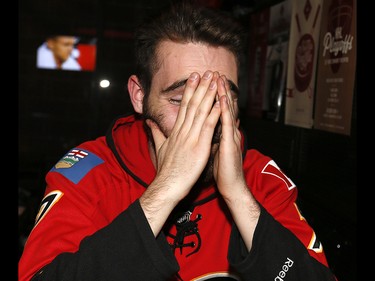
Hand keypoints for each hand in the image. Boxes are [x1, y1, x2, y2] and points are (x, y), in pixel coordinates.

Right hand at [146, 71, 221, 201]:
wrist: (167, 185)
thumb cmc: (165, 170)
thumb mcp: (159, 148)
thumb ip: (156, 133)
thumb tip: (149, 122)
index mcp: (176, 131)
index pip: (184, 107)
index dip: (190, 91)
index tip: (194, 79)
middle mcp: (183, 131)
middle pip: (192, 104)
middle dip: (200, 87)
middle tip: (206, 72)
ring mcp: (191, 137)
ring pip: (201, 111)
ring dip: (209, 94)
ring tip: (215, 81)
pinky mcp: (199, 146)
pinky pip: (208, 126)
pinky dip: (215, 113)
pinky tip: (220, 102)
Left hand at [213, 75, 246, 200]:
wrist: (231, 186)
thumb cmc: (222, 170)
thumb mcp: (213, 150)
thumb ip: (211, 137)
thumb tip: (204, 130)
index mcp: (222, 132)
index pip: (217, 110)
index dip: (213, 96)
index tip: (207, 82)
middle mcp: (228, 131)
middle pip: (223, 106)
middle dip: (219, 89)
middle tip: (215, 73)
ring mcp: (231, 136)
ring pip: (227, 111)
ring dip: (224, 94)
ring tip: (219, 78)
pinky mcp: (231, 143)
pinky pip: (227, 124)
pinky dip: (226, 110)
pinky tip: (223, 99)